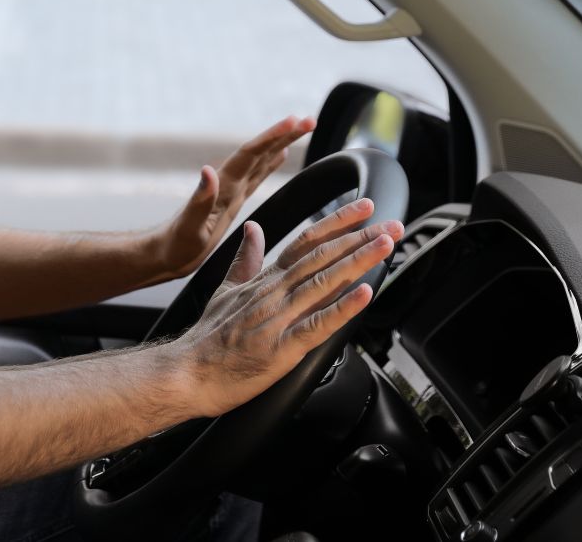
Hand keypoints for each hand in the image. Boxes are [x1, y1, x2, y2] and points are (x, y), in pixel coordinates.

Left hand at [155, 115, 316, 276]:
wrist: (164, 254)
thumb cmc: (175, 244)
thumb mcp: (189, 226)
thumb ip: (200, 199)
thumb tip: (209, 169)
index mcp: (222, 187)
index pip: (249, 154)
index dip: (271, 136)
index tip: (293, 120)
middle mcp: (228, 184)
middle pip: (260, 152)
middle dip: (284, 134)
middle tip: (310, 119)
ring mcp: (231, 191)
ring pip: (261, 161)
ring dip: (281, 143)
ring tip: (303, 127)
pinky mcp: (233, 202)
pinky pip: (257, 177)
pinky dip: (270, 164)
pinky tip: (280, 155)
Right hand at [176, 197, 402, 416]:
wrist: (188, 372)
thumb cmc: (207, 337)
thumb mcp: (226, 289)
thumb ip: (245, 259)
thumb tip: (253, 229)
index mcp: (264, 280)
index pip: (305, 242)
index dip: (337, 223)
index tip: (365, 209)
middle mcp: (274, 293)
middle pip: (322, 257)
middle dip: (360, 239)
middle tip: (393, 225)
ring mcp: (278, 318)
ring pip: (324, 283)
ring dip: (357, 263)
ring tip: (385, 246)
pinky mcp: (282, 348)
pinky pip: (317, 324)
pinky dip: (342, 308)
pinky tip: (363, 294)